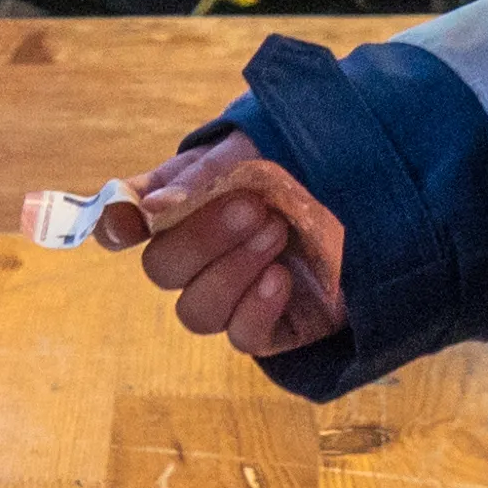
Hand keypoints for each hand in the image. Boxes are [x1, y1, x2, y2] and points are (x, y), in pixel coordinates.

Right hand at [121, 135, 347, 354]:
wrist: (372, 190)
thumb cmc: (303, 163)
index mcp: (181, 206)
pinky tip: (282, 278)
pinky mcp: (272, 327)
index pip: (123, 225)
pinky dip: (256, 308)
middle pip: (162, 270)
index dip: (115, 224)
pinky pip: (243, 337)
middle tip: (254, 207)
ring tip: (278, 233)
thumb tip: (150, 211)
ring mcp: (233, 296)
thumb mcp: (252, 149)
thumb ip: (201, 177)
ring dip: (232, 271)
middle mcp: (199, 257)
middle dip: (204, 239)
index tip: (132, 218)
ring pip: (196, 312)